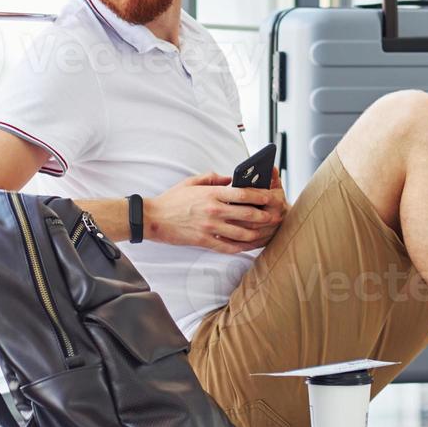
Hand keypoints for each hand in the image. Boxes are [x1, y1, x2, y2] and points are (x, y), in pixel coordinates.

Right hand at [148, 168, 288, 253]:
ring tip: (266, 232)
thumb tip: (230, 179)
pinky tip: (250, 245)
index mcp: (212, 194)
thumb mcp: (192, 182)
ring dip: (258, 233)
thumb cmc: (172, 200)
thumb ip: (213, 179)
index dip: (261, 196)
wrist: (153, 218)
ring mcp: (210, 228)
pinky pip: (229, 247)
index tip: (270, 197)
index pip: (244, 194)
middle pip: (248, 214)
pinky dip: (242, 247)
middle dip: (265, 216)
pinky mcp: (204, 242)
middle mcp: (214, 211)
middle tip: (274, 216)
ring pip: (242, 233)